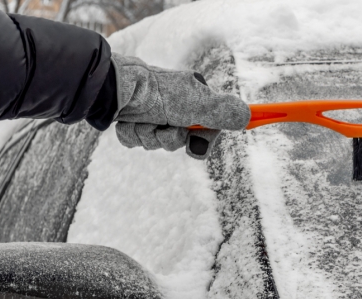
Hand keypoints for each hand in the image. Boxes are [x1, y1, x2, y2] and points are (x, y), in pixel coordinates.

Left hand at [112, 53, 249, 158]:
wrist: (113, 88)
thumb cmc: (157, 93)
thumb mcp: (196, 105)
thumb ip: (223, 113)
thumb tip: (247, 116)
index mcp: (192, 94)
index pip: (208, 126)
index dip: (201, 139)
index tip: (195, 146)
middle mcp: (173, 102)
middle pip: (181, 139)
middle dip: (170, 139)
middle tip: (164, 128)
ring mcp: (150, 111)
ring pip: (157, 142)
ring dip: (149, 136)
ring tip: (143, 122)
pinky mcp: (130, 119)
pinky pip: (136, 140)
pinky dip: (132, 134)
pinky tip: (128, 122)